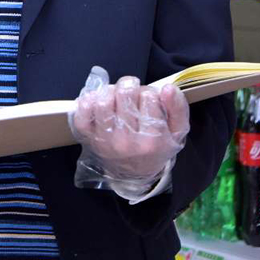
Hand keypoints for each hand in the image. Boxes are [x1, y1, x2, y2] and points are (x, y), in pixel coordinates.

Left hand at [70, 67, 189, 197]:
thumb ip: (178, 108)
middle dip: (129, 85)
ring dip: (110, 90)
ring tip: (116, 95)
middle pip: (124, 94)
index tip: (149, 99)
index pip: (149, 97)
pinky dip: (87, 101)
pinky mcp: (88, 138)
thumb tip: (168, 88)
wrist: (135, 174)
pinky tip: (98, 101)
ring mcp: (105, 140)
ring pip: (103, 100)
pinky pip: (81, 114)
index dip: (149, 92)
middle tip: (131, 92)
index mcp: (153, 140)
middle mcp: (127, 142)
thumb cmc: (157, 147)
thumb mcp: (177, 132)